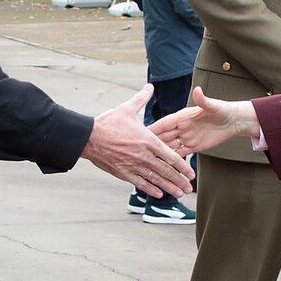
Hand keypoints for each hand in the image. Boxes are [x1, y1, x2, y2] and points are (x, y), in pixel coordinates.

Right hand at [80, 85, 194, 196]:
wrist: (89, 137)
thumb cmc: (108, 122)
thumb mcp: (128, 108)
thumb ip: (142, 98)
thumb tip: (150, 86)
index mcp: (148, 140)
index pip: (171, 156)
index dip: (183, 166)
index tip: (191, 173)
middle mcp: (144, 155)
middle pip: (166, 171)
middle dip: (179, 181)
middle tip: (189, 189)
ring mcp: (134, 165)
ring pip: (155, 179)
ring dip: (168, 187)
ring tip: (179, 194)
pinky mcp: (123, 172)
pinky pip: (140, 183)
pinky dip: (150, 189)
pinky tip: (159, 194)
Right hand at [150, 86, 259, 154]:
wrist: (233, 121)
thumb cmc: (223, 110)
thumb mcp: (213, 106)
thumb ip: (203, 100)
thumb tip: (197, 90)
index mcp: (183, 116)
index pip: (164, 123)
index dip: (153, 129)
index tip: (141, 135)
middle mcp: (182, 127)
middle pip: (163, 137)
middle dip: (152, 145)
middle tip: (139, 154)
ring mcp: (186, 137)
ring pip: (169, 147)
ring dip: (160, 155)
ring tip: (148, 164)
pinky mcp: (193, 146)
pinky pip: (180, 155)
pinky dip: (172, 161)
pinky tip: (164, 168)